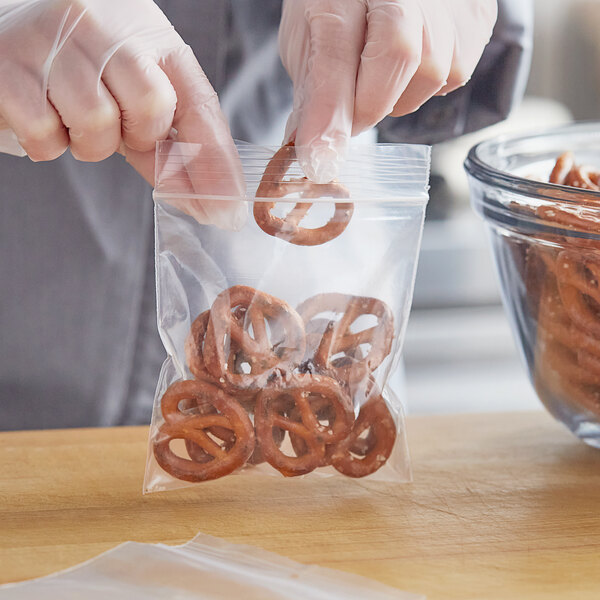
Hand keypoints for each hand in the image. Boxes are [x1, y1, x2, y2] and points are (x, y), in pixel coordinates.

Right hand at [0, 0, 244, 228]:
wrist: (7, 33)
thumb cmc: (82, 72)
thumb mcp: (134, 96)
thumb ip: (169, 145)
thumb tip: (208, 204)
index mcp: (149, 35)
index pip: (199, 103)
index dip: (215, 162)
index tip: (226, 209)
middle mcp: (104, 26)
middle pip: (150, 107)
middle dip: (138, 138)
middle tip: (116, 129)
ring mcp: (53, 39)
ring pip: (96, 122)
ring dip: (90, 143)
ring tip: (74, 119)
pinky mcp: (8, 64)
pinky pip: (44, 131)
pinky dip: (47, 142)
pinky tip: (45, 118)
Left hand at [279, 0, 497, 182]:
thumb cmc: (341, 4)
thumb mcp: (308, 36)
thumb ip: (313, 91)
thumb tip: (318, 152)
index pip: (336, 51)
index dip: (329, 111)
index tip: (321, 157)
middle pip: (399, 53)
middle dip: (370, 105)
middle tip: (353, 118)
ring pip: (434, 70)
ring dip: (401, 97)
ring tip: (381, 82)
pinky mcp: (475, 13)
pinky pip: (457, 72)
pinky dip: (428, 86)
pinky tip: (410, 70)